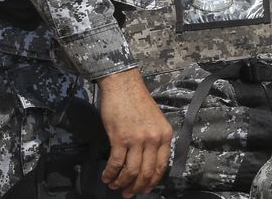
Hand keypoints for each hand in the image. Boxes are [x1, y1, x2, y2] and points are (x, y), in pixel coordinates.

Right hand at [97, 68, 172, 196]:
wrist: (123, 85)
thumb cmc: (137, 101)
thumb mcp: (155, 120)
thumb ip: (155, 139)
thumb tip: (147, 162)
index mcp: (165, 135)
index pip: (161, 166)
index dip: (152, 181)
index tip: (145, 189)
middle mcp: (153, 139)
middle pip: (146, 172)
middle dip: (136, 187)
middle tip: (128, 194)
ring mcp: (137, 139)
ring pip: (131, 171)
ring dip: (121, 183)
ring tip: (114, 186)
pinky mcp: (120, 138)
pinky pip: (116, 163)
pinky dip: (110, 173)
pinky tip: (106, 177)